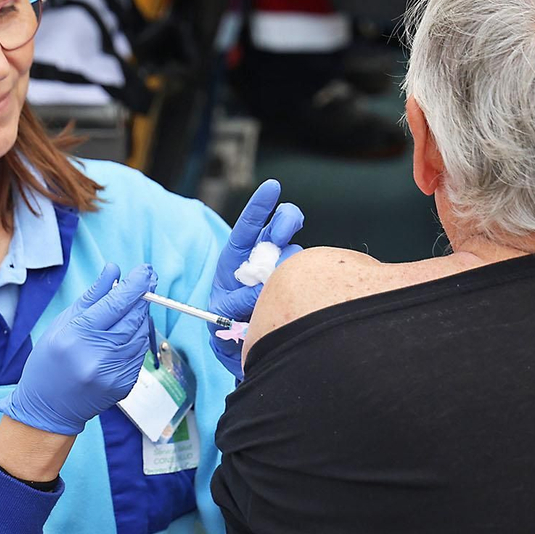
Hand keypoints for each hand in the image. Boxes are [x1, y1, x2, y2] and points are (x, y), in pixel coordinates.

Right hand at [0, 263, 155, 435]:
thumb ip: (92, 297)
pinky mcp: (124, 385)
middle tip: (147, 281)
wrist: (48, 408)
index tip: (146, 271)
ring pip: (141, 335)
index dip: (135, 284)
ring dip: (140, 318)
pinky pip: (139, 354)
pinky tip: (124, 336)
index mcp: (77, 336)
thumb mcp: (62, 323)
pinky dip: (137, 340)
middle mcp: (97, 356)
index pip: (115, 303)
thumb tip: (114, 270)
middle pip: (133, 318)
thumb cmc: (50, 362)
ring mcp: (113, 374)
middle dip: (142, 297)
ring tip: (129, 310)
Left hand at [209, 180, 303, 378]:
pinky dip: (310, 274)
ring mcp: (284, 267)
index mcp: (236, 258)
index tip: (273, 187)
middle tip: (283, 233)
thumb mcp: (223, 313)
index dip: (259, 206)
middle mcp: (263, 256)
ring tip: (279, 281)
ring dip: (292, 258)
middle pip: (280, 225)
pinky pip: (310, 269)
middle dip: (283, 223)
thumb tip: (264, 288)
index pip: (248, 226)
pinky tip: (304, 286)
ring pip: (297, 249)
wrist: (246, 346)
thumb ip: (238, 301)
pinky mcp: (302, 280)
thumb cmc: (228, 324)